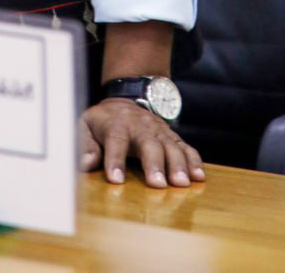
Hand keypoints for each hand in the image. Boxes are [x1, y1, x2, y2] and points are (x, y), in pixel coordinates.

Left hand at [80, 98, 204, 187]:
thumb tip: (85, 163)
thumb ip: (84, 143)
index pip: (115, 140)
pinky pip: (185, 147)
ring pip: (171, 145)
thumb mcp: (85, 125)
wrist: (124, 100)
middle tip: (158, 184)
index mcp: (116, 124)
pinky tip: (199, 177)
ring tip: (182, 183)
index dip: (115, 159)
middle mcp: (140, 125)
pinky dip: (194, 161)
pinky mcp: (171, 136)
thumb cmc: (103, 121)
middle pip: (149, 143)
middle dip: (154, 164)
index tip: (116, 179)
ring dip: (178, 164)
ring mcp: (159, 130)